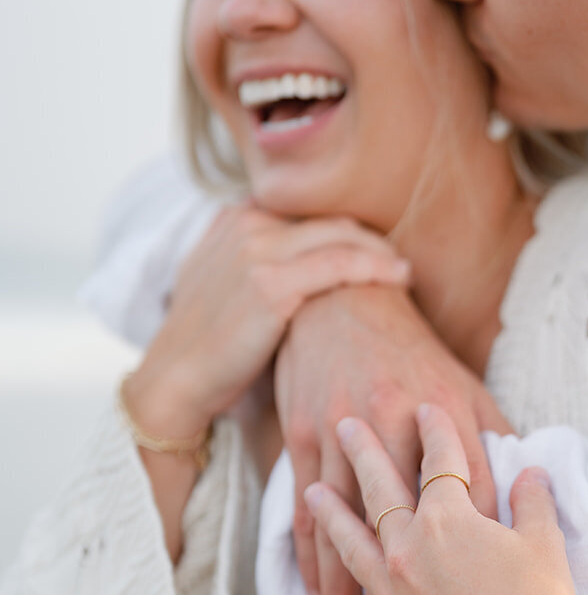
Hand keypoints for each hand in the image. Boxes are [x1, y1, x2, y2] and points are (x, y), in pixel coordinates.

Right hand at [125, 203, 409, 439]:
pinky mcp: (270, 282)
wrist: (175, 379)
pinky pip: (340, 264)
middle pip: (328, 221)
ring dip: (380, 252)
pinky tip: (399, 279)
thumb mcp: (224, 287)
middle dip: (369, 240)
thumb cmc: (209, 346)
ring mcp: (256, 249)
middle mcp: (245, 224)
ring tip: (404, 272)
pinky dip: (375, 268)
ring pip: (341, 237)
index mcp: (235, 218)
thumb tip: (303, 270)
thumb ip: (256, 263)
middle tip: (397, 261)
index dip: (345, 232)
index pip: (307, 215)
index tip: (373, 252)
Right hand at [275, 285, 511, 594]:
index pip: (472, 492)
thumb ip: (493, 434)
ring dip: (352, 584)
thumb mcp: (463, 384)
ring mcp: (341, 432)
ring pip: (350, 524)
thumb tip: (530, 482)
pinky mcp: (303, 437)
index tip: (498, 593)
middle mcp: (392, 423)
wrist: (341, 302)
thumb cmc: (411, 352)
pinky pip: (306, 511)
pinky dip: (313, 560)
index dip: (487, 546)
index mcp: (441, 411)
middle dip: (419, 580)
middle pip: (407, 517)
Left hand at [305, 404, 587, 594]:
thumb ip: (531, 503)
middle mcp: (408, 553)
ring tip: (312, 494)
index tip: (429, 408)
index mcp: (446, 522)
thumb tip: (530, 474)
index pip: (439, 461)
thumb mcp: (545, 545)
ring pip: (353, 547)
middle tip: (345, 423)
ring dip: (332, 518)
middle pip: (379, 491)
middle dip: (363, 452)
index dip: (437, 430)